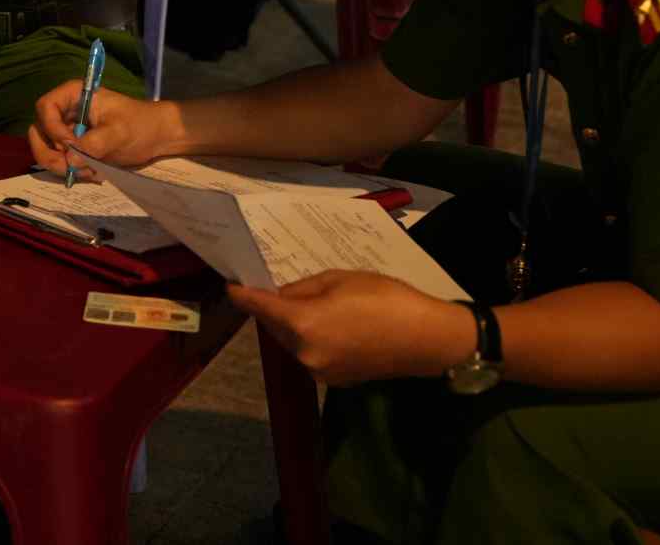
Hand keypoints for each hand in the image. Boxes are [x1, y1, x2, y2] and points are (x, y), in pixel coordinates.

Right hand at [27, 84, 174, 176]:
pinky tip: (94, 174)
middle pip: (39, 132)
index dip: (52, 128)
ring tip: (90, 172)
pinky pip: (60, 162)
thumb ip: (93, 144)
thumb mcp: (118, 133)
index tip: (70, 145)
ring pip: (46, 151)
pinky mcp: (74, 149)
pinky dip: (72, 172)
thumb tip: (69, 161)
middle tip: (71, 167)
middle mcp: (65, 112)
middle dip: (51, 153)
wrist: (157, 138)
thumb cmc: (141, 125)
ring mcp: (68, 132)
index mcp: (74, 96)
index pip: (45, 107)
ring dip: (63, 167)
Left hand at [226, 271, 474, 386]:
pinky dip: (310, 338)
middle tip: (279, 286)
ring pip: (291, 341)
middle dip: (273, 307)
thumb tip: (282, 295)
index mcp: (302, 324)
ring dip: (292, 324)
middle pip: (274, 326)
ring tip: (313, 302)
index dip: (242, 295)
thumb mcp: (340, 279)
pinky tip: (330, 323)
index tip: (230, 286)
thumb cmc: (387, 299)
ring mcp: (319, 370)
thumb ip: (304, 288)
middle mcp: (303, 353)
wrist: (429, 339)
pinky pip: (310, 353)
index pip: (259, 308)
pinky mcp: (334, 379)